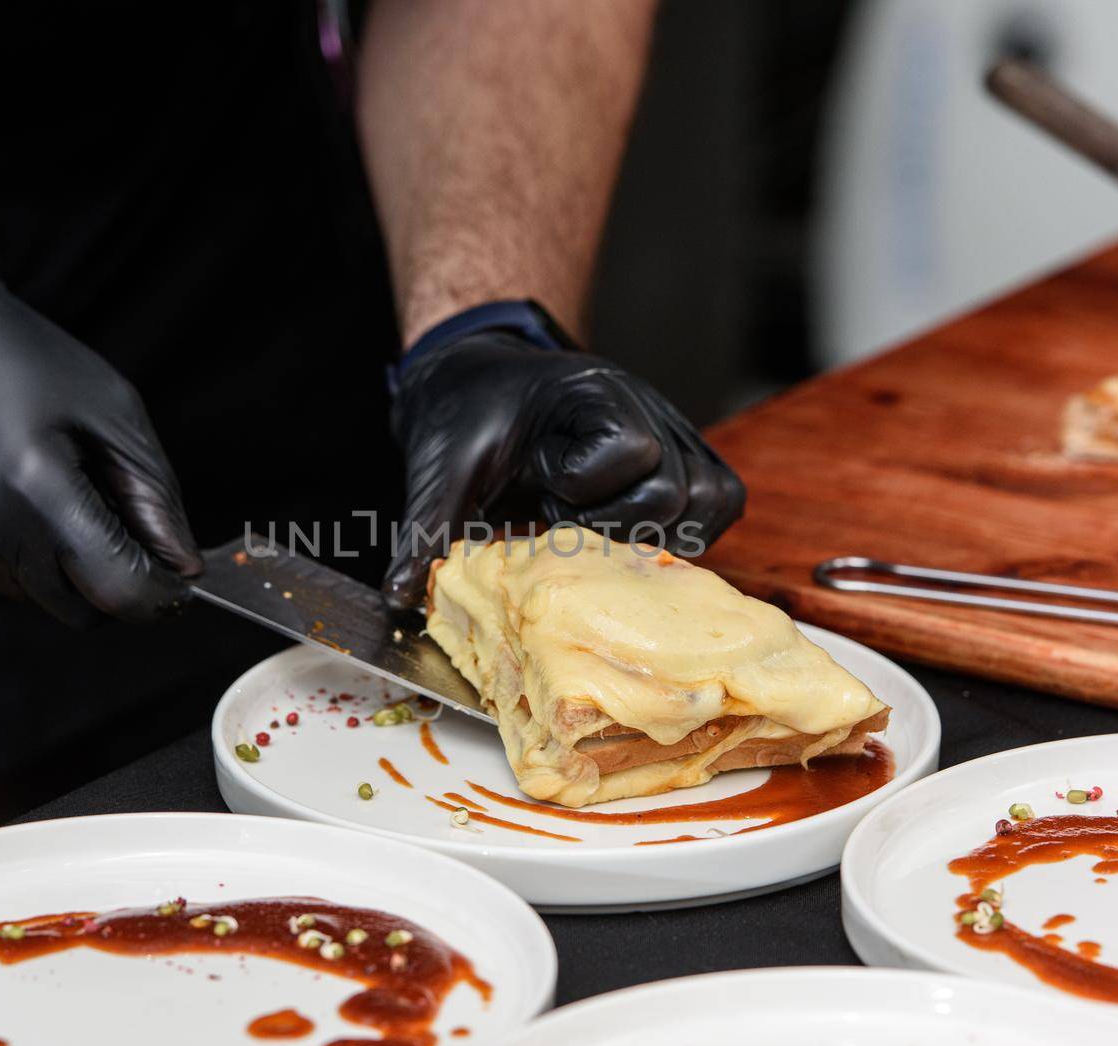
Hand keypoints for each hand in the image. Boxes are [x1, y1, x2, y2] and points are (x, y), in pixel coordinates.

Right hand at [0, 238, 200, 625]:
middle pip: (79, 610)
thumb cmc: (18, 358)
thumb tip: (183, 566)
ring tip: (53, 492)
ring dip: (63, 568)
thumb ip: (155, 498)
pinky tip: (8, 494)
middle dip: (114, 583)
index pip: (118, 590)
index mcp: (37, 491)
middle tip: (118, 526)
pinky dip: (19, 555)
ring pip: (37, 598)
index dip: (159, 594)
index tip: (176, 580)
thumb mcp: (112, 411)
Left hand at [384, 328, 744, 608]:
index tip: (541, 492)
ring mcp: (672, 433)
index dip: (583, 486)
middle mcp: (648, 408)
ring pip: (711, 499)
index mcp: (593, 394)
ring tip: (598, 535)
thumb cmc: (464, 412)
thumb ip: (427, 527)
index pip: (633, 450)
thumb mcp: (440, 466)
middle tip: (564, 523)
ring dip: (656, 534)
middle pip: (678, 490)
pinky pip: (717, 502)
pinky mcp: (681, 460)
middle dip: (615, 523)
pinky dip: (684, 532)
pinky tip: (629, 542)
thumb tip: (399, 596)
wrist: (479, 378)